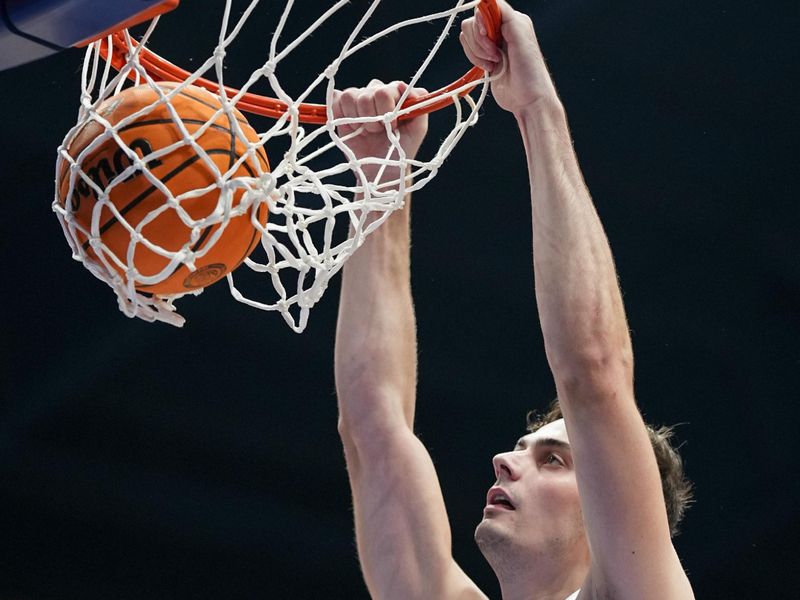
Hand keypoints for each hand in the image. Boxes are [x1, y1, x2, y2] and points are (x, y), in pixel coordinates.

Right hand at [332, 80, 428, 180]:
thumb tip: (401, 84)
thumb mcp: (418, 130)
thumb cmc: (401, 150)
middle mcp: (378, 91)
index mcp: (396, 93)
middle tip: (379, 132)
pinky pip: (337, 99)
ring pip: (350, 95)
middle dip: (372, 119)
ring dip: (357, 118)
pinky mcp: (343, 107)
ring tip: (366, 131)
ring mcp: (360, 98)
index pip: (385, 91)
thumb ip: (418, 104)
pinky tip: (352, 127)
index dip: (386, 110)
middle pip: (367, 93)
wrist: (381, 170)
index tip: (392, 126)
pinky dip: (341, 114)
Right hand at [460, 0, 558, 114]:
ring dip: (477, 52)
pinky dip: (475, 59)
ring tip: (494, 62)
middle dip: (480, 40)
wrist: (528, 100)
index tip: (486, 34)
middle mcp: (501, 29)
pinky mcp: (484, 58)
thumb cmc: (530, 72)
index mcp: (513, 20)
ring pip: (467, 36)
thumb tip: (487, 0)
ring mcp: (491, 44)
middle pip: (473, 22)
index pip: (487, 6)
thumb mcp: (520, 37)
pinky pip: (468, 50)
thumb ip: (505, 15)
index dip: (481, 19)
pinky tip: (490, 68)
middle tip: (495, 54)